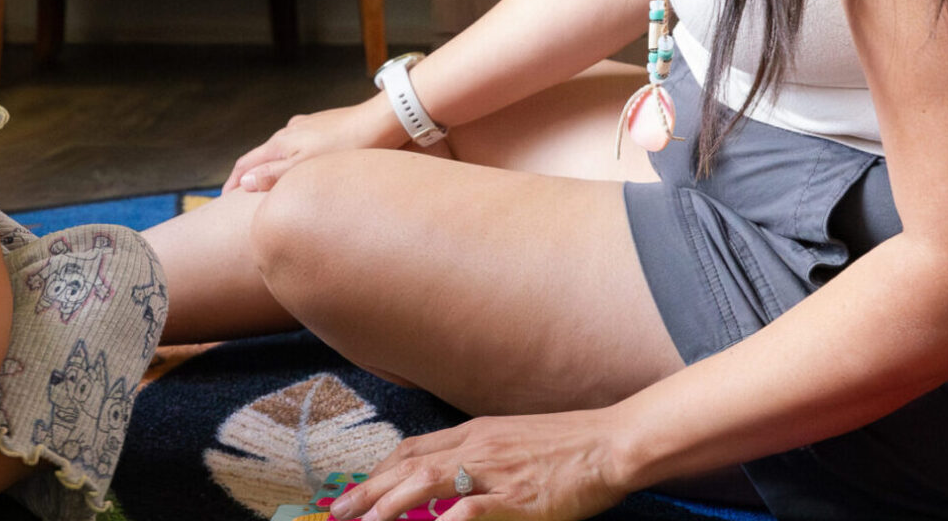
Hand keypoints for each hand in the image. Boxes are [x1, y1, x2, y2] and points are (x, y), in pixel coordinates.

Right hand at [221, 96, 407, 194]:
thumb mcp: (305, 166)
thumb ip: (273, 175)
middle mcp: (290, 131)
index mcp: (281, 142)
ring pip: (282, 150)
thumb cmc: (347, 145)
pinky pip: (300, 146)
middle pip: (261, 155)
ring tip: (272, 185)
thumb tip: (244, 183)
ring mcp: (308, 127)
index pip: (246, 164)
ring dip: (271, 166)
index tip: (221, 202)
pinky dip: (292, 160)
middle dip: (249, 175)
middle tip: (241, 197)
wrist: (382, 120)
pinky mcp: (326, 126)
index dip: (232, 183)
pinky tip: (305, 167)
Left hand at [329, 412, 637, 520]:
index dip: (378, 471)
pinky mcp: (517, 498)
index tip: (355, 491)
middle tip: (338, 513)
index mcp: (475, 434)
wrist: (610, 443)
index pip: (412, 450)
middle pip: (407, 466)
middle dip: (368, 491)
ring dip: (388, 504)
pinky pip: (471, 509)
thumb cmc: (568, 447)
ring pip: (427, 482)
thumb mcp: (514, 442)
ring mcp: (494, 471)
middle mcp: (476, 448)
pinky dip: (444, 520)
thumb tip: (450, 481)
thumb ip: (480, 458)